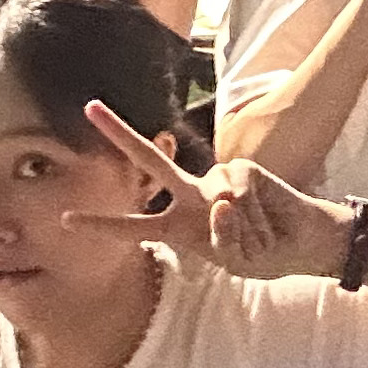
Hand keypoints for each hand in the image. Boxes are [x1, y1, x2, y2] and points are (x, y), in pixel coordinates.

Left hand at [77, 97, 355, 279]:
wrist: (302, 243)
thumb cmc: (263, 254)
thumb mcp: (234, 260)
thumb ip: (221, 236)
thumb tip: (222, 199)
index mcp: (177, 226)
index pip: (134, 226)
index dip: (102, 224)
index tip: (66, 219)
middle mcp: (191, 196)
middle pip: (151, 162)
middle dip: (120, 134)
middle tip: (88, 106)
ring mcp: (216, 180)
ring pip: (215, 200)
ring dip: (241, 230)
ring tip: (258, 236)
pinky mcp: (243, 169)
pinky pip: (239, 193)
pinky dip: (254, 216)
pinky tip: (267, 219)